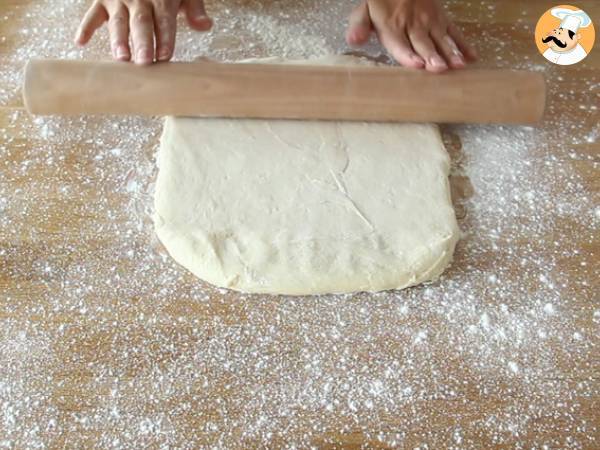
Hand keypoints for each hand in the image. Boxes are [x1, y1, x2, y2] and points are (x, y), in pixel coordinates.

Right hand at [75, 0, 211, 63]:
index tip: (165, 55)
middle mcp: (139, 0)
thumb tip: (206, 26)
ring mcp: (119, 0)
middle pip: (141, 23)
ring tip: (121, 58)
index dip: (165, 38)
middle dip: (142, 43)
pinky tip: (81, 42)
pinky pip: (92, 14)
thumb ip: (195, 8)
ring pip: (118, 21)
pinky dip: (86, 28)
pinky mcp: (103, 1)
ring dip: (119, 39)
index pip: (164, 21)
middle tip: (143, 62)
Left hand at [346, 0, 476, 71]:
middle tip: (439, 69)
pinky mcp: (441, 19)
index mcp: (391, 27)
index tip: (417, 64)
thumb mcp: (364, 11)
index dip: (408, 55)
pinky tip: (471, 57)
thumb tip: (354, 40)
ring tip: (458, 65)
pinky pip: (453, 31)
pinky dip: (463, 44)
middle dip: (432, 57)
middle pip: (423, 44)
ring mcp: (429, 22)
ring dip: (450, 52)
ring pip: (441, 39)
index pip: (399, 44)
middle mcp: (412, 26)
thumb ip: (359, 26)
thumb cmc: (381, 2)